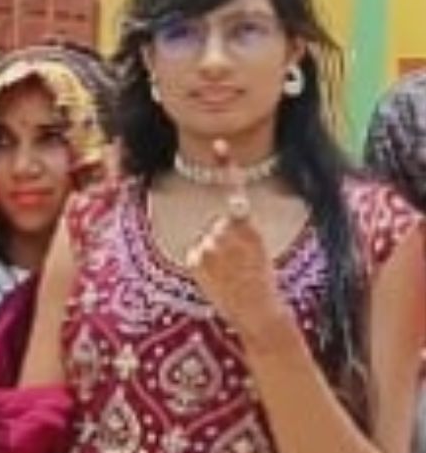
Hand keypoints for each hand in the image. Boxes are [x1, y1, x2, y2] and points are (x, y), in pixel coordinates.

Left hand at [184, 139, 287, 334]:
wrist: (258, 310)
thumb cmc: (260, 283)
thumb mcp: (257, 251)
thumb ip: (239, 234)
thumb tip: (219, 224)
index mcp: (249, 226)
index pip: (235, 190)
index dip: (228, 165)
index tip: (220, 143)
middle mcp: (228, 229)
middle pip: (213, 224)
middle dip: (219, 242)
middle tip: (235, 265)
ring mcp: (210, 242)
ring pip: (202, 240)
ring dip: (210, 255)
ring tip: (226, 273)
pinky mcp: (196, 256)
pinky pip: (193, 254)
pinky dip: (200, 266)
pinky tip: (214, 278)